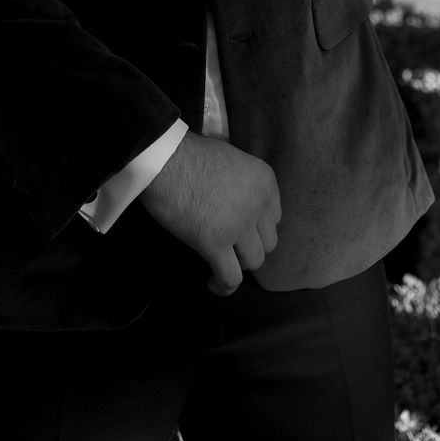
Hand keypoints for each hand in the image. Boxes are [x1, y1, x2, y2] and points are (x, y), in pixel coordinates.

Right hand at [138, 131, 280, 294]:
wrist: (165, 159)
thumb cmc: (189, 154)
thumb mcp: (231, 159)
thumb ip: (243, 183)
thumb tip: (236, 199)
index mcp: (265, 181)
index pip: (274, 218)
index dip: (256, 226)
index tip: (242, 229)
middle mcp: (259, 204)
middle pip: (267, 242)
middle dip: (249, 245)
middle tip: (230, 244)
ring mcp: (239, 225)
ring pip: (253, 262)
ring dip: (238, 264)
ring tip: (221, 261)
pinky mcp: (216, 243)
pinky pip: (231, 278)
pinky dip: (224, 286)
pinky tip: (213, 284)